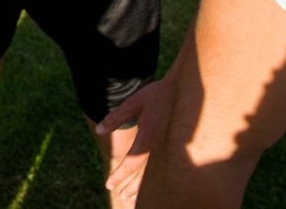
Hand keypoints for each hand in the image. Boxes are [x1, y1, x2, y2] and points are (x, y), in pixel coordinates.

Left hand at [95, 79, 174, 205]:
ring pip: (155, 174)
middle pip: (144, 174)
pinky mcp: (177, 147)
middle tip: (121, 196)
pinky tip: (152, 185)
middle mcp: (160, 147)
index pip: (131, 162)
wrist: (187, 89)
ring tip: (132, 197)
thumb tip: (98, 130)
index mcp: (148, 137)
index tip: (109, 185)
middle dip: (131, 186)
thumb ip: (115, 118)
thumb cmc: (158, 94)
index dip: (119, 175)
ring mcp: (170, 149)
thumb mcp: (133, 103)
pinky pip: (165, 168)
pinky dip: (156, 179)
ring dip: (143, 186)